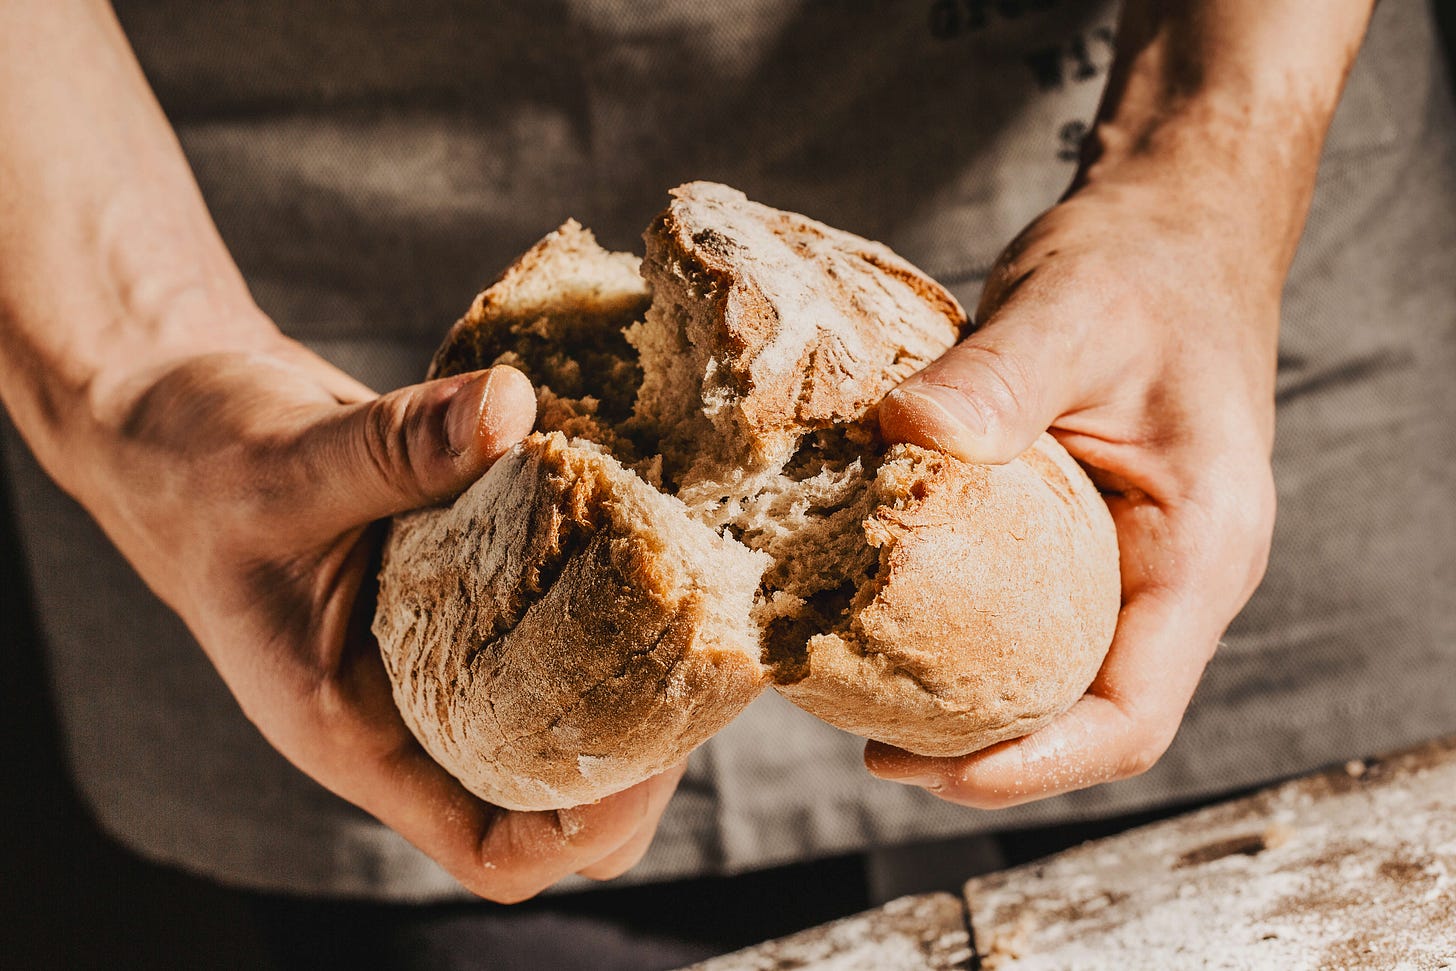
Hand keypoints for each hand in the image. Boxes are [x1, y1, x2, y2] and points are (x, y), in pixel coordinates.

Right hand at [85, 333, 683, 900]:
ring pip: (568, 707)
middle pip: (557, 795)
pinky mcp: (472, 589)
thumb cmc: (201, 469)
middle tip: (696, 658)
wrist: (184, 424)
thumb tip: (510, 408)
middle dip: (638, 751)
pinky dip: (607, 588)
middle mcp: (417, 709)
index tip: (652, 751)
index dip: (581, 826)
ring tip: (690, 593)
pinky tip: (649, 526)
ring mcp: (450, 652)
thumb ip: (393, 446)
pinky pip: (557, 616)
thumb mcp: (283, 463)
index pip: (490, 847)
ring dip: (636, 666)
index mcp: (360, 732)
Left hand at [867, 181, 1277, 806]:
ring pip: (1056, 675)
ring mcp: (1130, 561)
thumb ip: (1000, 377)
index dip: (1031, 766)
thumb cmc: (1145, 267)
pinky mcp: (1085, 535)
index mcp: (1200, 550)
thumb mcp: (1074, 311)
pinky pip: (1029, 616)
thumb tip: (902, 436)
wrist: (1173, 226)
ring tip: (863, 702)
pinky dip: (963, 637)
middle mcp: (1172, 576)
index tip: (924, 769)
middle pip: (1085, 717)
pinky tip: (884, 620)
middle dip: (983, 753)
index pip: (1131, 715)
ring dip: (969, 705)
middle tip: (870, 749)